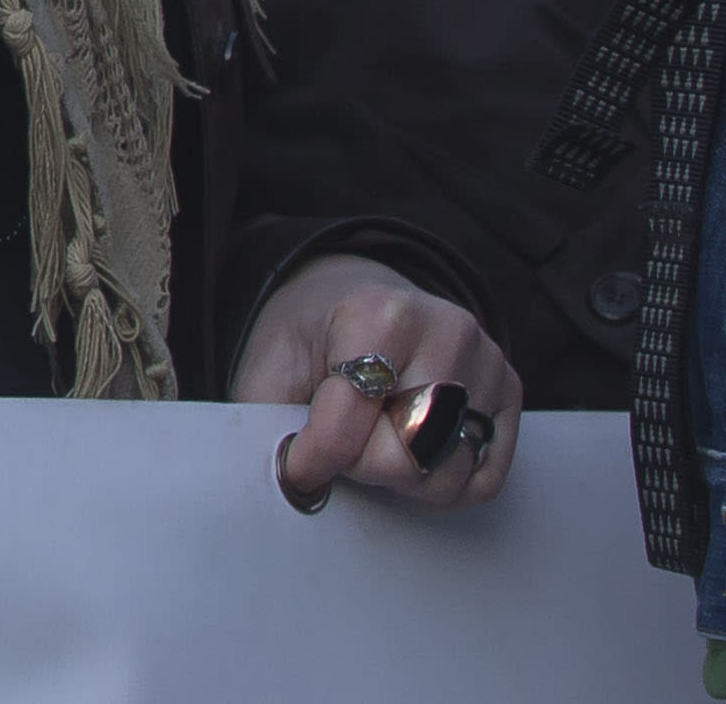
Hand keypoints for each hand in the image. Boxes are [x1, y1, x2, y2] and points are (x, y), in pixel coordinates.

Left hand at [238, 257, 519, 514]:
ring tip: (377, 438)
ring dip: (404, 478)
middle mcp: (445, 333)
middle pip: (406, 458)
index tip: (299, 466)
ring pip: (448, 476)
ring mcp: (487, 361)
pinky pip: (483, 480)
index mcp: (376, 316)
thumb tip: (290, 485)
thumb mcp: (269, 363)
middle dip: (363, 466)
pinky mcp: (511, 391)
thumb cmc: (311, 334)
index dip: (314, 461)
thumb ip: (269, 419)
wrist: (353, 295)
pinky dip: (444, 484)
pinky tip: (414, 449)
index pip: (348, 428)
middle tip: (344, 438)